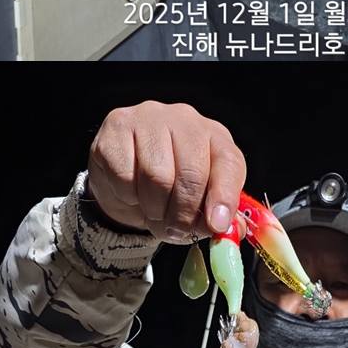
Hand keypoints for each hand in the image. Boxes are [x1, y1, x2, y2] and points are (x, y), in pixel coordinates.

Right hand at [88, 97, 245, 238]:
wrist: (121, 178)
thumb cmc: (168, 189)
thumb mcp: (198, 203)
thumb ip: (215, 217)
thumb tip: (223, 228)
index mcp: (214, 136)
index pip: (229, 162)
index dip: (224, 197)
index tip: (216, 226)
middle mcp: (184, 119)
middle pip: (192, 173)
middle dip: (183, 213)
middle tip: (175, 230)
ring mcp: (148, 117)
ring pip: (157, 176)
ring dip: (155, 208)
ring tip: (153, 212)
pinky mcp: (117, 126)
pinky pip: (125, 174)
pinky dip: (128, 196)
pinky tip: (131, 191)